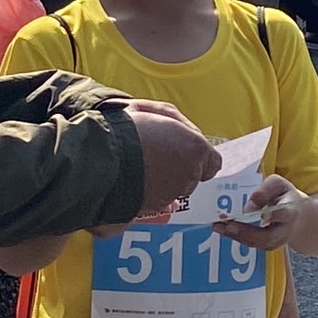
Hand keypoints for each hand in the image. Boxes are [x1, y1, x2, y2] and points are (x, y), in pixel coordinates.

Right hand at [121, 101, 221, 217]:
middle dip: (180, 166)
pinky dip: (153, 192)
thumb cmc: (130, 127)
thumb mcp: (157, 112)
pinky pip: (160, 200)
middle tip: (157, 153)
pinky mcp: (155, 206)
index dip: (199, 157)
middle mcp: (190, 174)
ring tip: (143, 165)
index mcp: (196, 148)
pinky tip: (139, 180)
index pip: (213, 162)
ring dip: (166, 179)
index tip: (185, 152)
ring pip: (176, 188)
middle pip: (193, 175)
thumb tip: (190, 135)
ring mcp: (173, 192)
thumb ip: (179, 124)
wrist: (104, 155)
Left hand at [215, 175, 307, 250]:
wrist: (298, 217)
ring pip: (257, 243)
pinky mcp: (267, 246)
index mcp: (291, 211)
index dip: (274, 215)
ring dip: (236, 235)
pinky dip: (236, 236)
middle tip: (227, 224)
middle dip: (245, 231)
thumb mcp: (279, 185)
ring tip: (218, 226)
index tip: (262, 215)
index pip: (284, 214)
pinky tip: (222, 229)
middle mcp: (285, 230)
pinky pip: (252, 243)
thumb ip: (266, 190)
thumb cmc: (285, 197)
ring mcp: (276, 241)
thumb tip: (249, 205)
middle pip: (267, 236)